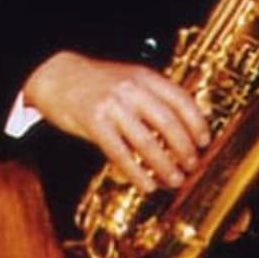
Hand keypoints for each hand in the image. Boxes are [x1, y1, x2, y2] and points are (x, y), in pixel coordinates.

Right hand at [24, 51, 210, 192]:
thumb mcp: (127, 78)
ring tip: (174, 180)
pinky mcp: (93, 122)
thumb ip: (151, 97)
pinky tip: (146, 184)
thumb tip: (181, 130)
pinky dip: (137, 173)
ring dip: (165, 165)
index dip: (197, 123)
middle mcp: (130, 89)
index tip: (204, 142)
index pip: (181, 100)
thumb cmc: (93, 81)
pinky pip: (120, 154)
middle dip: (185, 149)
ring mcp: (111, 105)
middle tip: (192, 166)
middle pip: (168, 123)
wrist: (54, 74)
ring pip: (147, 142)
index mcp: (143, 76)